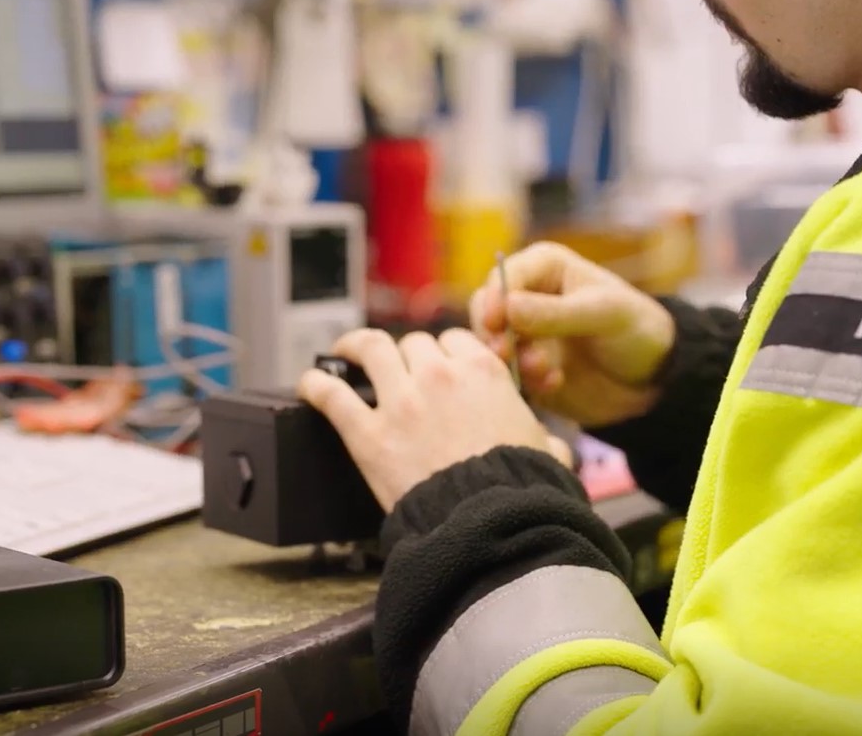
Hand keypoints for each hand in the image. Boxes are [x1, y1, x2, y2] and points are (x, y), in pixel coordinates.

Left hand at [298, 328, 566, 511]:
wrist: (489, 522)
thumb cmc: (519, 489)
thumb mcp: (546, 451)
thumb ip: (543, 438)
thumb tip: (552, 449)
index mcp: (482, 372)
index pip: (456, 340)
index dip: (447, 352)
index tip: (441, 364)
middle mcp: (439, 375)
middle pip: (414, 343)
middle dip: (408, 355)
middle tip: (400, 371)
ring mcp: (400, 401)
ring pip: (371, 350)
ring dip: (356, 347)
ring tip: (345, 353)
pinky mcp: (368, 433)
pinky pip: (331, 395)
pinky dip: (316, 384)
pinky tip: (309, 384)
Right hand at [470, 242, 674, 427]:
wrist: (653, 379)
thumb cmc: (636, 328)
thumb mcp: (602, 313)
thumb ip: (554, 312)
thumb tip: (507, 307)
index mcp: (544, 268)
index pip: (504, 276)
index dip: (495, 299)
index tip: (497, 323)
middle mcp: (527, 298)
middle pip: (488, 311)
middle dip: (495, 334)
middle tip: (506, 353)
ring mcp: (525, 335)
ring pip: (494, 345)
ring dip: (512, 360)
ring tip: (544, 371)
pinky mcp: (526, 368)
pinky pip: (507, 374)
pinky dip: (524, 381)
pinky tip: (554, 383)